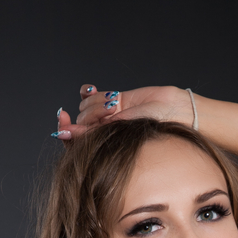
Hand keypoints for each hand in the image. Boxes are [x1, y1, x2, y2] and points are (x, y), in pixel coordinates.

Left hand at [51, 84, 194, 140]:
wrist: (174, 114)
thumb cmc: (153, 133)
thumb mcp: (119, 134)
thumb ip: (92, 133)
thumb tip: (64, 133)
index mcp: (105, 148)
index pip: (77, 142)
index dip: (68, 132)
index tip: (64, 122)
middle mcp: (106, 133)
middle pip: (80, 122)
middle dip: (88, 115)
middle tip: (108, 113)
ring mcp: (109, 116)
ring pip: (86, 106)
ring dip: (95, 103)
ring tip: (114, 106)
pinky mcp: (114, 101)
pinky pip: (91, 96)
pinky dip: (88, 92)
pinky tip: (91, 89)